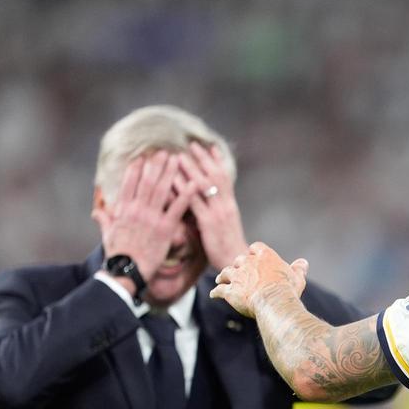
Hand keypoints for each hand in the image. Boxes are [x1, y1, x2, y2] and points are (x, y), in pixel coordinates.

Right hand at [92, 151, 194, 279]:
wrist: (126, 270)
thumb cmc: (118, 254)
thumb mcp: (108, 234)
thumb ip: (104, 219)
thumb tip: (97, 211)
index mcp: (123, 210)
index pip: (129, 183)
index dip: (136, 169)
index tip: (142, 157)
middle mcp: (137, 210)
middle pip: (147, 181)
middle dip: (156, 164)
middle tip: (164, 151)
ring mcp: (152, 218)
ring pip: (162, 189)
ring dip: (171, 172)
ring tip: (178, 159)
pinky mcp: (165, 228)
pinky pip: (178, 208)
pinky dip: (186, 194)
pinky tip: (195, 183)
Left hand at [178, 142, 248, 270]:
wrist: (236, 264)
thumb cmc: (228, 247)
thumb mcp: (225, 225)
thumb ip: (216, 211)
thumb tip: (206, 202)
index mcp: (230, 205)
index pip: (225, 177)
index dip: (217, 161)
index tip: (209, 146)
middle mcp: (226, 205)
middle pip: (215, 175)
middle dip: (203, 159)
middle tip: (191, 144)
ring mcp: (218, 213)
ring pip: (204, 186)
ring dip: (191, 169)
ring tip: (179, 156)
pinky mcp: (208, 224)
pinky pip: (193, 203)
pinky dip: (182, 191)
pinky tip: (172, 182)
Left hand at [210, 242, 308, 317]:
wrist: (273, 301)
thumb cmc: (287, 289)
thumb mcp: (297, 277)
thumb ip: (298, 269)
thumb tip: (303, 263)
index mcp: (265, 256)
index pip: (257, 247)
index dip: (255, 252)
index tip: (254, 255)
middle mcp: (248, 263)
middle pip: (239, 259)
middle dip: (238, 264)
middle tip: (237, 270)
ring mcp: (237, 276)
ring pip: (226, 272)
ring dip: (223, 275)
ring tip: (220, 278)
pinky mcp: (229, 291)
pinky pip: (219, 289)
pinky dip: (216, 292)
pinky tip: (213, 294)